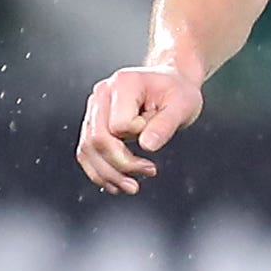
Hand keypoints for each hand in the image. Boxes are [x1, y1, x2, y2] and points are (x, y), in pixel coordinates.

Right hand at [77, 65, 204, 194]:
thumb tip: (147, 146)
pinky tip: (116, 184)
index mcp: (123, 84)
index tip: (158, 132)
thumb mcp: (183, 105)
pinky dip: (99, 171)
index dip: (140, 136)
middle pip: (97, 139)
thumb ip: (165, 125)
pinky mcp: (93, 122)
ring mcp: (94, 108)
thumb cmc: (178, 92)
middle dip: (121, 165)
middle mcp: (102, 94)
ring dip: (108, 174)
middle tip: (150, 173)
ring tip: (132, 187)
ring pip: (87, 149)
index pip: (119, 124)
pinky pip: (87, 151)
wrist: (171, 83)